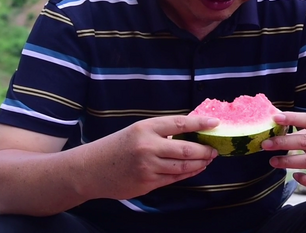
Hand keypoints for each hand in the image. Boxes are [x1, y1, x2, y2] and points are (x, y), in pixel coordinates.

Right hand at [82, 116, 218, 199]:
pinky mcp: (147, 183)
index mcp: (146, 128)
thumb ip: (162, 131)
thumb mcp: (138, 130)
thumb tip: (192, 130)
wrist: (90, 169)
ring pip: (183, 167)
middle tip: (214, 149)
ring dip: (200, 163)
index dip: (200, 123)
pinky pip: (174, 178)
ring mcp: (148, 167)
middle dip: (205, 150)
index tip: (215, 123)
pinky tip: (196, 169)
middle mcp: (148, 147)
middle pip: (187, 149)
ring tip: (208, 159)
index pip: (180, 124)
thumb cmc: (117, 146)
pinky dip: (189, 173)